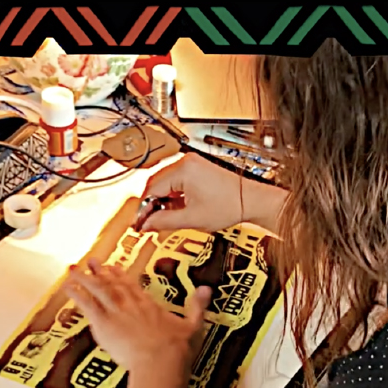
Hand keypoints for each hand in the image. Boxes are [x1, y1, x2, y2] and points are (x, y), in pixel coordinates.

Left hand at [63, 259, 211, 373]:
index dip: (121, 276)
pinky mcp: (104, 323)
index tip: (114, 268)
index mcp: (149, 305)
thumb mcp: (194, 325)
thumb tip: (207, 290)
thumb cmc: (177, 349)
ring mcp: (116, 312)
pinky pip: (86, 306)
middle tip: (91, 260)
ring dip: (84, 278)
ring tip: (72, 269)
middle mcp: (131, 305)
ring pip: (97, 290)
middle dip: (100, 272)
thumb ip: (197, 306)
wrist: (161, 361)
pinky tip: (67, 287)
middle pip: (113, 284)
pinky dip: (76, 295)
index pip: (132, 286)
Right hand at [138, 153, 286, 233]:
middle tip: (145, 223)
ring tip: (161, 218)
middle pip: (155, 184)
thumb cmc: (231, 204)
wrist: (250, 200)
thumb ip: (164, 221)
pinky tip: (173, 209)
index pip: (151, 189)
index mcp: (183, 170)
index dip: (143, 209)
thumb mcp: (192, 218)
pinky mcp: (196, 169)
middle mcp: (186, 162)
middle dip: (150, 205)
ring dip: (160, 201)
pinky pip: (175, 182)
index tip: (137, 223)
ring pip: (164, 183)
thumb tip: (146, 224)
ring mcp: (191, 164)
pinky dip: (171, 196)